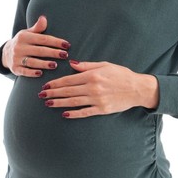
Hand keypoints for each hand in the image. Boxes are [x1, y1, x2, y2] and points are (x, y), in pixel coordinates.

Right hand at [2, 15, 70, 76]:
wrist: (6, 53)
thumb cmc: (23, 42)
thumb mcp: (28, 33)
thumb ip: (37, 28)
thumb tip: (44, 18)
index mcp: (24, 37)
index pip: (42, 39)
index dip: (55, 42)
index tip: (67, 45)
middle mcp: (19, 47)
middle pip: (39, 51)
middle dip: (53, 53)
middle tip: (65, 55)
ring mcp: (16, 59)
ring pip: (32, 62)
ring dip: (44, 64)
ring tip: (55, 65)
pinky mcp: (15, 69)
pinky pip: (24, 71)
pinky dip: (32, 73)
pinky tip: (40, 73)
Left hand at [38, 60, 158, 118]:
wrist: (137, 89)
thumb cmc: (121, 75)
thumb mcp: (105, 65)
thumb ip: (87, 65)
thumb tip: (72, 64)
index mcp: (92, 75)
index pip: (69, 79)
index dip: (56, 83)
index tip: (46, 84)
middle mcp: (93, 87)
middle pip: (68, 91)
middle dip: (53, 93)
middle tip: (41, 95)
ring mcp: (97, 99)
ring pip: (73, 102)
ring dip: (59, 103)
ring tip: (48, 103)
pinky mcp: (102, 109)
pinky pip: (84, 112)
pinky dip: (74, 113)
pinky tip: (64, 114)